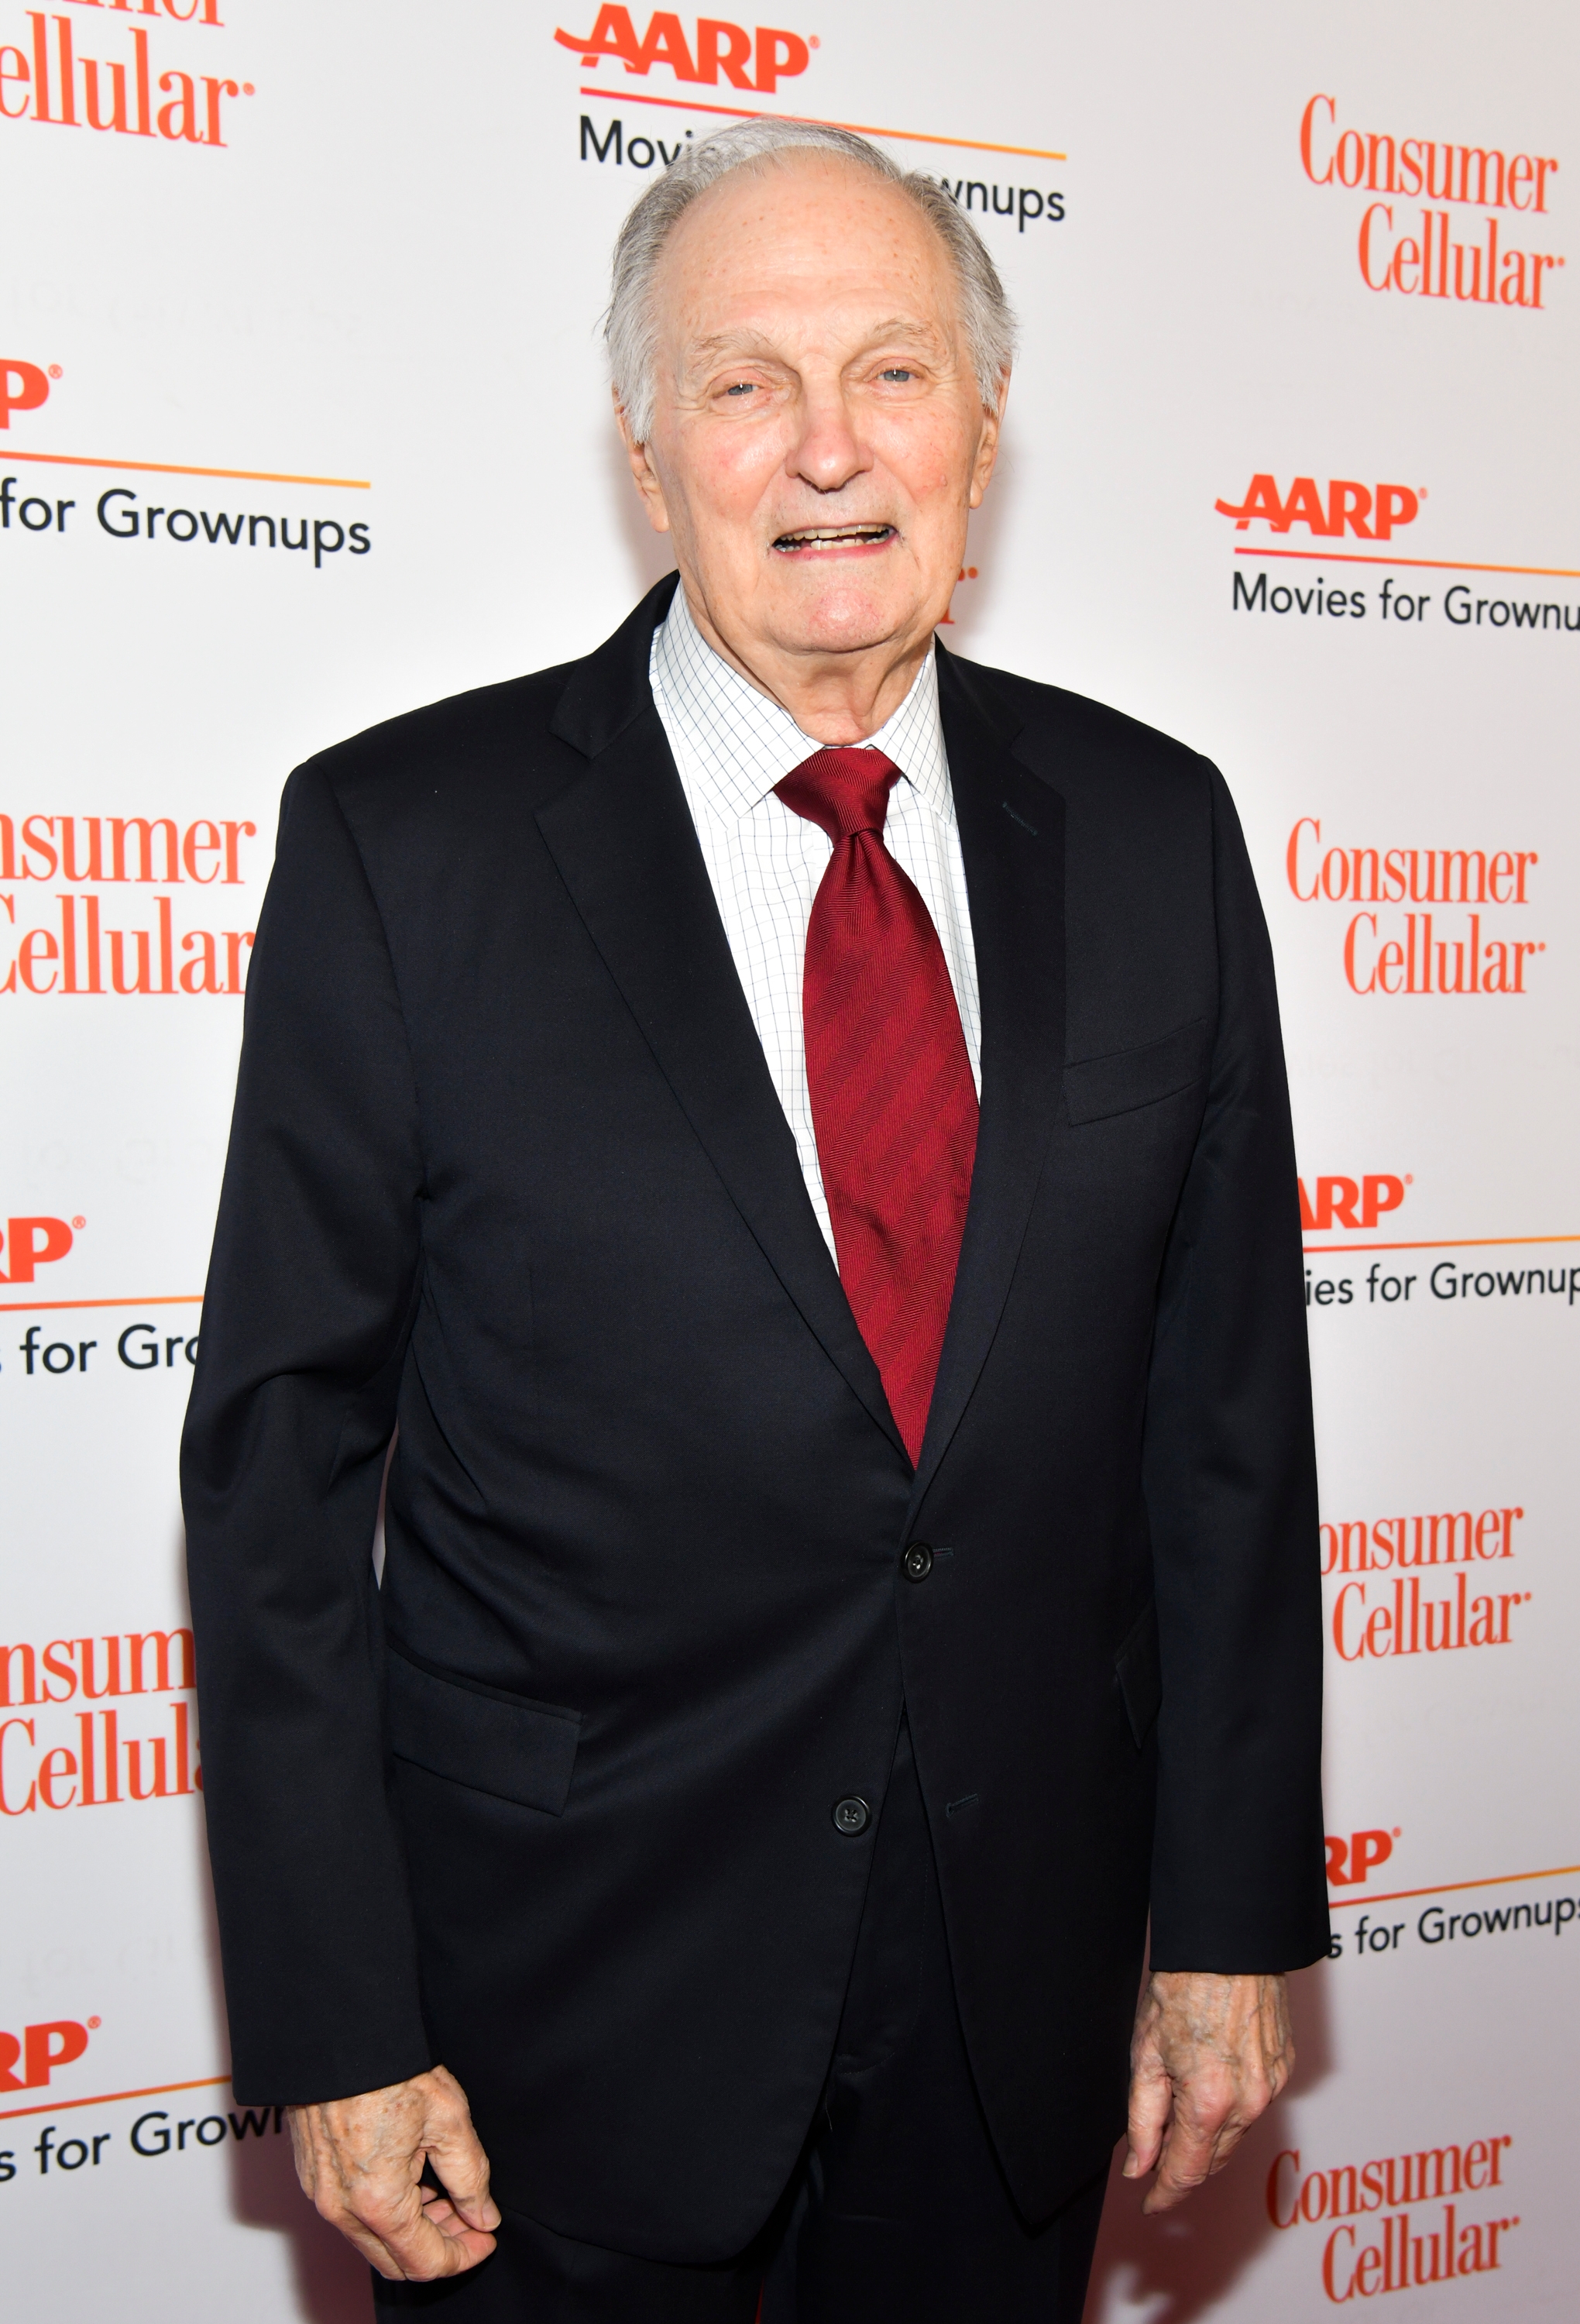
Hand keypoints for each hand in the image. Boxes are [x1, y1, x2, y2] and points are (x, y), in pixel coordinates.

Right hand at [287, 2064, 501, 2280]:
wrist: (340, 2033)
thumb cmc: (391, 2068)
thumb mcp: (449, 2120)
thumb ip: (470, 2178)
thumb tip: (483, 2216)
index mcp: (378, 2200)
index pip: (426, 2261)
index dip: (464, 2255)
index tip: (486, 2238)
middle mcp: (341, 2208)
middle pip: (396, 2261)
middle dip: (439, 2247)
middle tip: (470, 2219)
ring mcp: (321, 2194)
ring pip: (372, 2241)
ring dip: (413, 2230)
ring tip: (445, 2196)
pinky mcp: (312, 2176)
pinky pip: (351, 2216)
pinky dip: (384, 2213)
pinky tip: (411, 2180)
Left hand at [1123, 1971, 1292, 2213]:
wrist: (1228, 1944)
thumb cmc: (1183, 1987)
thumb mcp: (1147, 2054)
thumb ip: (1143, 2119)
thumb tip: (1138, 2166)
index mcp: (1209, 2104)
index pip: (1187, 2172)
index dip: (1165, 2194)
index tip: (1151, 2204)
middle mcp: (1249, 2103)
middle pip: (1213, 2158)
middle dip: (1184, 2166)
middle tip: (1156, 2161)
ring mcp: (1272, 2086)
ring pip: (1236, 2135)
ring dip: (1208, 2137)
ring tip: (1178, 2113)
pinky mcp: (1284, 2068)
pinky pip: (1255, 2105)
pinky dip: (1232, 2109)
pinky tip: (1211, 2086)